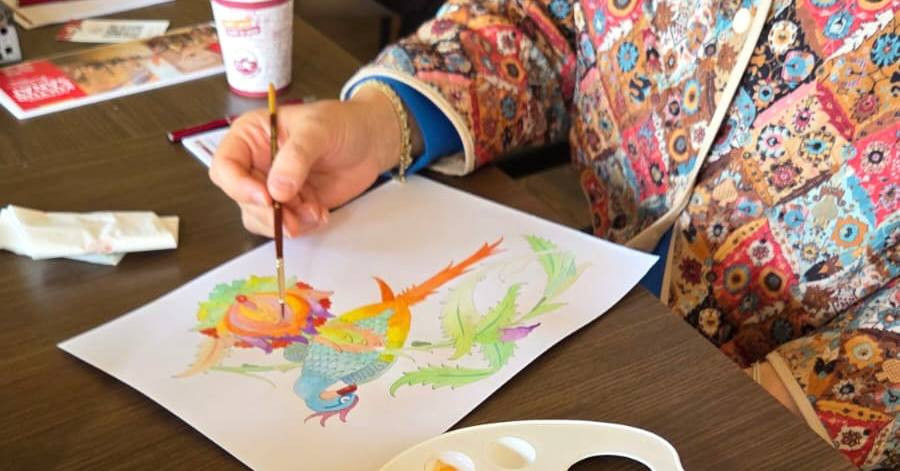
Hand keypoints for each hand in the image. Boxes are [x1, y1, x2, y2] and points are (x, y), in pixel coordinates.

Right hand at [209, 86, 421, 236]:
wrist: (372, 141)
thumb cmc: (343, 123)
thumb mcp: (318, 130)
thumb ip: (296, 157)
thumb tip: (277, 190)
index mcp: (250, 136)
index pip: (225, 166)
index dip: (239, 186)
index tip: (266, 198)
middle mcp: (256, 163)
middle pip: (242, 198)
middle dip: (267, 212)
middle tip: (294, 217)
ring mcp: (273, 186)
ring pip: (260, 217)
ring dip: (286, 222)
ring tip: (315, 211)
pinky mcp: (292, 205)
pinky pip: (285, 225)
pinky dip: (302, 225)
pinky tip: (321, 213)